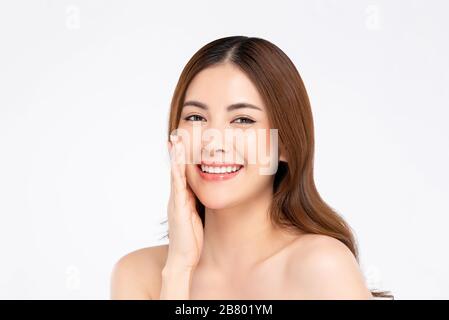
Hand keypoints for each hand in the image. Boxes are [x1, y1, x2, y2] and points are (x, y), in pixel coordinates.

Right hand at [165, 134, 203, 271]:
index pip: (182, 175)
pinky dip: (177, 172)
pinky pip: (177, 185)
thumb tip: (202, 195)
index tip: (183, 144)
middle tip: (176, 135)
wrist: (183, 259)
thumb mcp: (196, 218)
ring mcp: (176, 201)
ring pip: (175, 174)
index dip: (182, 160)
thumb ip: (196, 205)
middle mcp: (177, 198)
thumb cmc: (191, 240)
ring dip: (176, 157)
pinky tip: (178, 161)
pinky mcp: (178, 207)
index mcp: (182, 200)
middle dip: (176, 153)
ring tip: (176, 141)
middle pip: (176, 171)